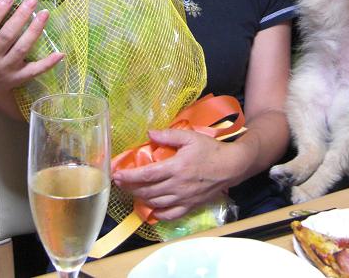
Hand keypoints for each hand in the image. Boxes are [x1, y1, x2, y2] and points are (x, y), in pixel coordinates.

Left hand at [112, 129, 236, 220]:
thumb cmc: (210, 150)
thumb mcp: (190, 137)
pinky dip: (157, 214)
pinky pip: (170, 215)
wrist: (232, 166)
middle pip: (147, 191)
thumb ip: (169, 135)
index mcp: (175, 167)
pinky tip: (151, 209)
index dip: (128, 177)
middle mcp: (177, 186)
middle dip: (130, 188)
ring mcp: (183, 198)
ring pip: (155, 203)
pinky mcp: (190, 206)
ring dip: (140, 198)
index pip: (146, 175)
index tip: (116, 175)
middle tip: (120, 182)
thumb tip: (149, 133)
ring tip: (133, 191)